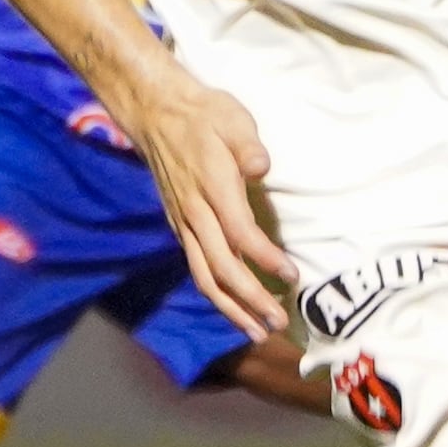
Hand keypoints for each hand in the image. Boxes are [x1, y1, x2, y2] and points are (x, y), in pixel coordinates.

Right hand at [117, 56, 294, 337]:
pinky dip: (217, 294)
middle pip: (220, 267)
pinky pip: (197, 269)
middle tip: (279, 322)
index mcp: (211, 186)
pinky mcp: (181, 228)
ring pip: (204, 276)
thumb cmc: (203, 116)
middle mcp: (195, 212)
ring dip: (231, 308)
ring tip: (258, 331)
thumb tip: (262, 165)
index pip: (239, 232)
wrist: (156, 114)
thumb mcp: (231, 117)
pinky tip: (237, 308)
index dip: (264, 258)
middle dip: (250, 299)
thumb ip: (246, 144)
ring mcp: (185, 223)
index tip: (291, 276)